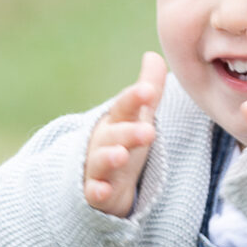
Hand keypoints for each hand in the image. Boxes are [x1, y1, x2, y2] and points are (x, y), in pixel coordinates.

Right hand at [84, 52, 166, 217]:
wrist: (98, 179)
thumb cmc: (121, 142)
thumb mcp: (135, 117)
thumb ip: (147, 89)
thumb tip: (153, 54)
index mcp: (116, 121)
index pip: (124, 106)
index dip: (134, 98)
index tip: (148, 91)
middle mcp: (103, 141)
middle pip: (114, 134)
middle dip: (129, 132)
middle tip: (149, 130)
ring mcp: (96, 166)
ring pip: (101, 160)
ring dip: (109, 157)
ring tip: (121, 155)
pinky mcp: (93, 191)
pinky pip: (92, 192)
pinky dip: (96, 192)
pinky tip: (102, 192)